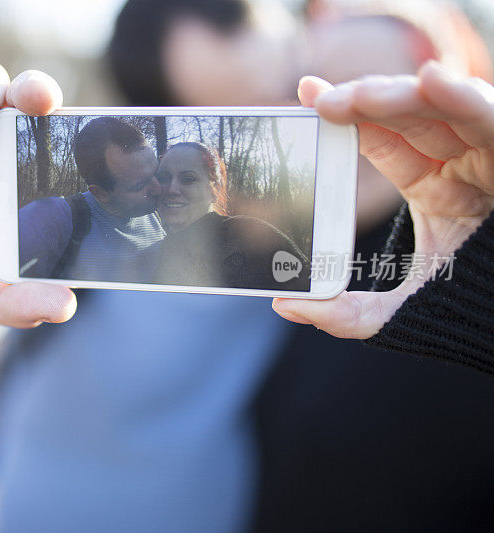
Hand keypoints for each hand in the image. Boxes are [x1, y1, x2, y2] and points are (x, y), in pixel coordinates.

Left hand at [273, 61, 493, 337]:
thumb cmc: (466, 311)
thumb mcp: (395, 314)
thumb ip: (342, 313)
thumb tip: (285, 305)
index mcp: (434, 186)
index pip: (384, 138)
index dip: (348, 114)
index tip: (307, 93)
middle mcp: (464, 165)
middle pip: (411, 116)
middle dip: (366, 100)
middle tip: (321, 100)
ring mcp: (492, 160)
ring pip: (446, 107)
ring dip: (401, 96)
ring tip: (356, 97)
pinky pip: (492, 120)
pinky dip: (464, 96)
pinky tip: (434, 79)